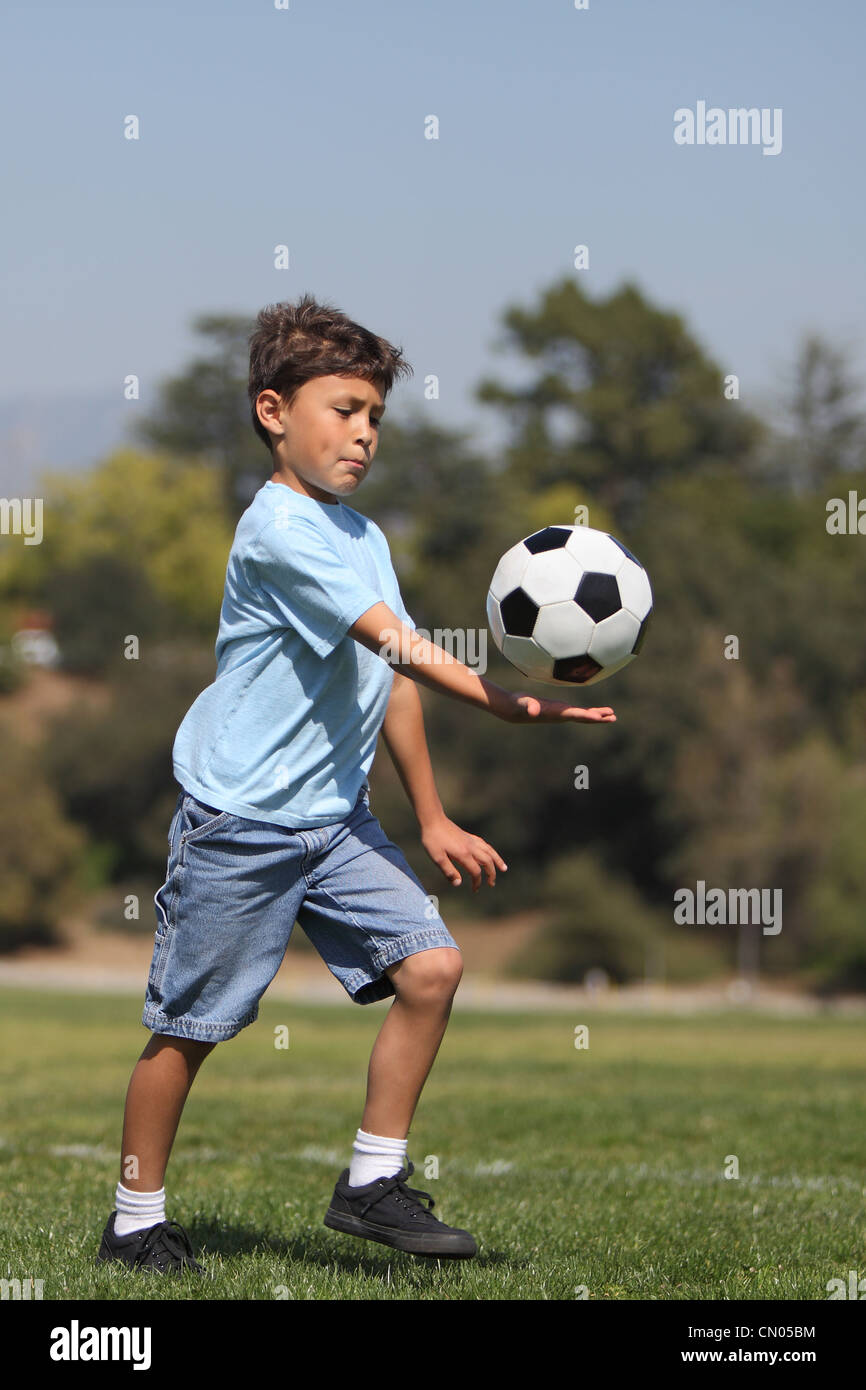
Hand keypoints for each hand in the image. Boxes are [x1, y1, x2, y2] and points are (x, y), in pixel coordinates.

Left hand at [420, 815, 507, 891]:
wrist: (433, 819)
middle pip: (487, 862)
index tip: (475, 889)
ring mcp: (471, 840)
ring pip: (490, 851)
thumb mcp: (437, 858)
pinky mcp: (468, 836)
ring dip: (497, 861)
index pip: (476, 871)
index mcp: (463, 854)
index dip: (477, 882)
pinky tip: (491, 854)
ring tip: (504, 868)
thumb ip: (448, 871)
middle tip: (492, 884)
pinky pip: (485, 845)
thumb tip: (458, 884)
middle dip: (491, 874)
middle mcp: (471, 847)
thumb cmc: (433, 839)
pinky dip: (491, 851)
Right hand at [498, 690, 615, 723]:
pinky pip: (579, 712)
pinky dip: (590, 712)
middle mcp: (562, 715)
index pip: (574, 715)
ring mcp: (562, 714)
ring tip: (612, 716)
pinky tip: (598, 712)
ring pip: (584, 716)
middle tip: (613, 718)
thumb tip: (532, 711)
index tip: (599, 717)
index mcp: (556, 713)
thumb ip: (529, 706)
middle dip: (598, 718)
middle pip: (583, 718)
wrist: (515, 711)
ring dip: (598, 716)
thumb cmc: (519, 704)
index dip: (587, 716)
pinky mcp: (561, 710)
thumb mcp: (524, 703)